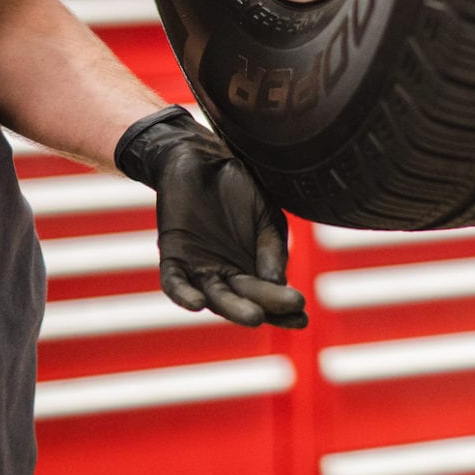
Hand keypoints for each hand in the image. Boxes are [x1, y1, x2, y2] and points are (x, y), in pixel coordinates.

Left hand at [113, 107, 308, 328]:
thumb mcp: (267, 216)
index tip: (302, 319)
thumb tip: (279, 283)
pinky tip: (197, 304)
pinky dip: (183, 295)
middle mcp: (226, 273)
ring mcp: (199, 267)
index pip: (267, 297)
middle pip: (243, 299)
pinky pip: (175, 282)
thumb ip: (272, 248)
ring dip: (232, 308)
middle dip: (264, 308)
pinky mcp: (172, 256)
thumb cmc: (240, 185)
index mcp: (252, 267)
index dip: (284, 310)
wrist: (203, 155)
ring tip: (254, 318)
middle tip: (286, 313)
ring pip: (214, 296)